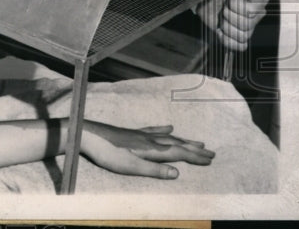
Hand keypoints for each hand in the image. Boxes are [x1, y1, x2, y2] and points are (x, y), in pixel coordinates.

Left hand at [80, 121, 214, 178]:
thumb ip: (154, 170)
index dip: (195, 157)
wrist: (87, 135)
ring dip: (184, 140)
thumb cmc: (107, 154)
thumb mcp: (131, 167)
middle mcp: (149, 140)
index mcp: (151, 149)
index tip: (210, 160)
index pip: (178, 154)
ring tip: (198, 141)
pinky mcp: (131, 133)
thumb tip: (178, 173)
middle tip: (212, 152)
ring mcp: (140, 135)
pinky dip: (163, 129)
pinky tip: (168, 126)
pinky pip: (153, 130)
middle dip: (195, 149)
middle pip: (177, 144)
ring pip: (168, 137)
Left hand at [196, 0, 278, 51]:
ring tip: (221, 18)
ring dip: (226, 27)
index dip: (236, 4)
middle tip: (222, 7)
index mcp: (258, 2)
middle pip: (246, 25)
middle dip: (228, 15)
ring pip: (243, 37)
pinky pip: (239, 47)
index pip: (252, 11)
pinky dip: (228, 41)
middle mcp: (255, 16)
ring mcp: (245, 27)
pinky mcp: (235, 35)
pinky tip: (220, 31)